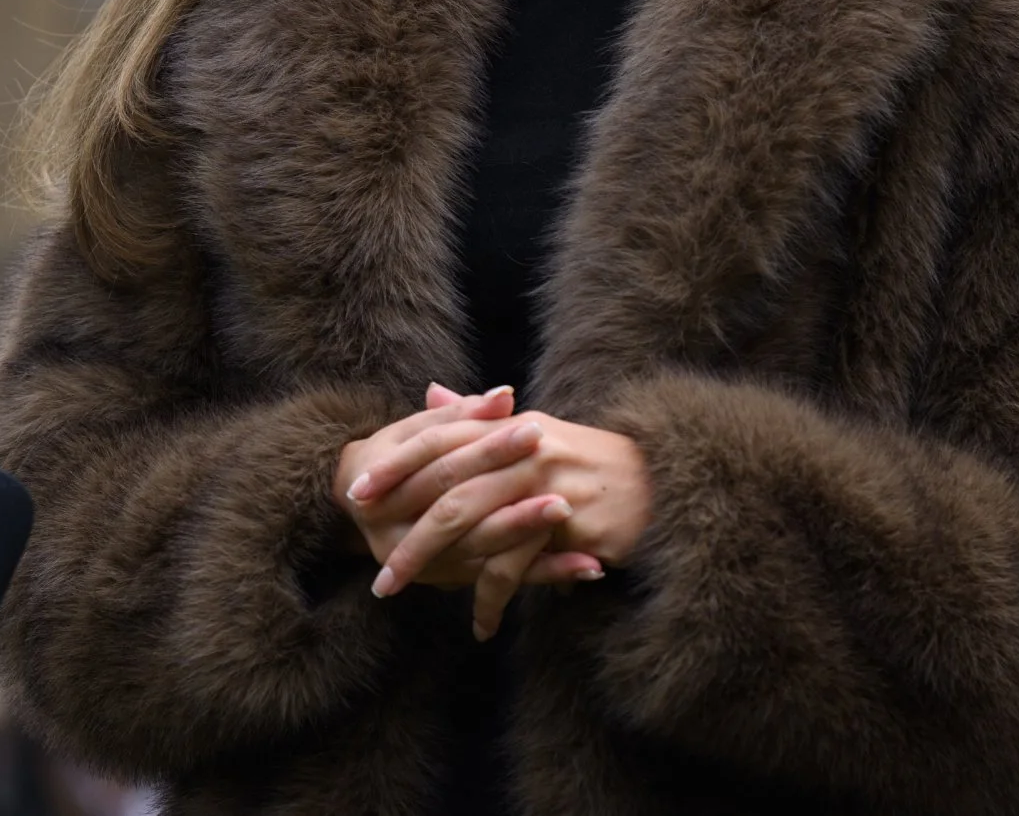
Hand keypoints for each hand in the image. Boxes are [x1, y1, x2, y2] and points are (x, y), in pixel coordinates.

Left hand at [368, 385, 649, 637]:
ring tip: (401, 591)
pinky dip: (491, 598)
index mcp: (508, 425)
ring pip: (470, 525)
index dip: (395, 466)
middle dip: (404, 530)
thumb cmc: (590, 462)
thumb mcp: (532, 432)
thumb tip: (431, 394)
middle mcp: (521, 448)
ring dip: (430, 565)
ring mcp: (542, 483)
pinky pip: (512, 564)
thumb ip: (478, 418)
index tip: (357, 494)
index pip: (438, 439)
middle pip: (446, 488)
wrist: (661, 483)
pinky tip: (480, 624)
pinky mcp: (564, 521)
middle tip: (374, 566)